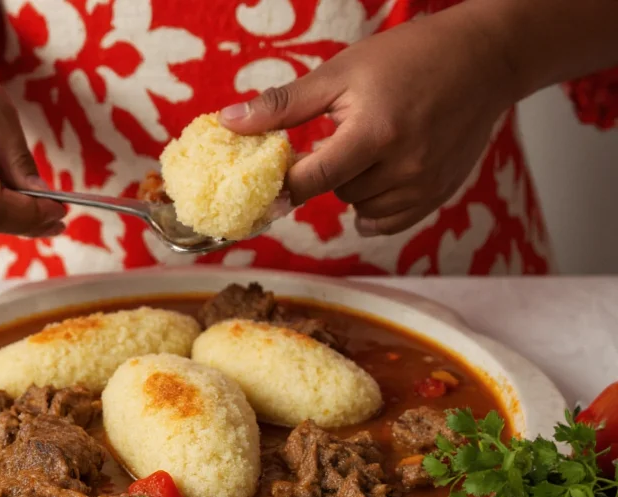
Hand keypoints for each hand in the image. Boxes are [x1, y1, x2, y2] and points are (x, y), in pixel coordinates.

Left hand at [219, 3, 517, 236]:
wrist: (483, 61)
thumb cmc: (407, 59)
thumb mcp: (339, 73)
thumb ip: (283, 105)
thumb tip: (229, 122)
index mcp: (373, 133)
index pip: (310, 181)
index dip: (281, 187)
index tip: (265, 185)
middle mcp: (402, 168)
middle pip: (334, 193)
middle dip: (326, 170)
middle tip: (340, 136)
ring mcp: (424, 186)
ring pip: (359, 208)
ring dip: (353, 186)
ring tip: (370, 146)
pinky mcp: (438, 196)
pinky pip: (387, 222)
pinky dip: (374, 205)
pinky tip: (378, 176)